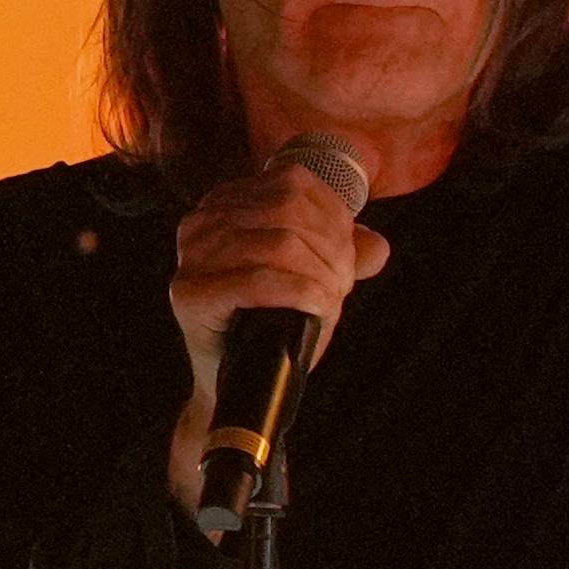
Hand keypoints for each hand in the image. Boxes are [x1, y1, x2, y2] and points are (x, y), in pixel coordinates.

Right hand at [163, 161, 389, 504]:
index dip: (333, 218)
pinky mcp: (189, 294)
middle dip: (330, 247)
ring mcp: (190, 258)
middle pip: (287, 210)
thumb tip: (379, 248)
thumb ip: (345, 254)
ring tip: (329, 298)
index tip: (347, 257)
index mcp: (226, 202)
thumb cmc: (274, 323)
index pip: (293, 185)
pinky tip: (317, 306)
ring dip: (319, 273)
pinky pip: (258, 279)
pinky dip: (299, 292)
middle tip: (341, 285)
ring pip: (278, 243)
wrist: (240, 384)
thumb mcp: (313, 278)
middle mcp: (200, 222)